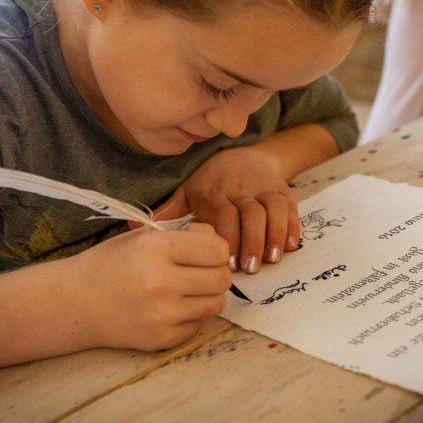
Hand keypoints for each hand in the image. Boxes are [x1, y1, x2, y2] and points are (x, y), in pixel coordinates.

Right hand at [76, 223, 230, 350]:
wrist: (75, 302)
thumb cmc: (112, 262)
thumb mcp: (144, 235)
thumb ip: (185, 236)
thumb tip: (219, 245)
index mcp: (156, 248)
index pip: (217, 249)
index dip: (216, 248)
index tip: (204, 250)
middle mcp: (161, 282)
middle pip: (222, 278)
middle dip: (217, 271)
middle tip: (201, 270)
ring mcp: (162, 315)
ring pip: (217, 303)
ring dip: (209, 294)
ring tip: (191, 288)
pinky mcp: (162, 339)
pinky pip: (200, 324)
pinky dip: (194, 314)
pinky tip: (175, 306)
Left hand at [139, 147, 299, 274]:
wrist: (246, 154)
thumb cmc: (212, 179)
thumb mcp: (188, 189)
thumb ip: (170, 210)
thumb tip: (130, 224)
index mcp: (214, 190)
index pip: (223, 213)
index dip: (227, 237)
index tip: (228, 262)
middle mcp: (240, 187)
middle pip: (249, 212)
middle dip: (252, 240)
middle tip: (250, 268)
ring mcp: (264, 187)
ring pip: (273, 209)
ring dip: (274, 234)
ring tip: (273, 259)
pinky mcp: (282, 189)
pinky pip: (291, 206)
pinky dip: (293, 225)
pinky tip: (292, 245)